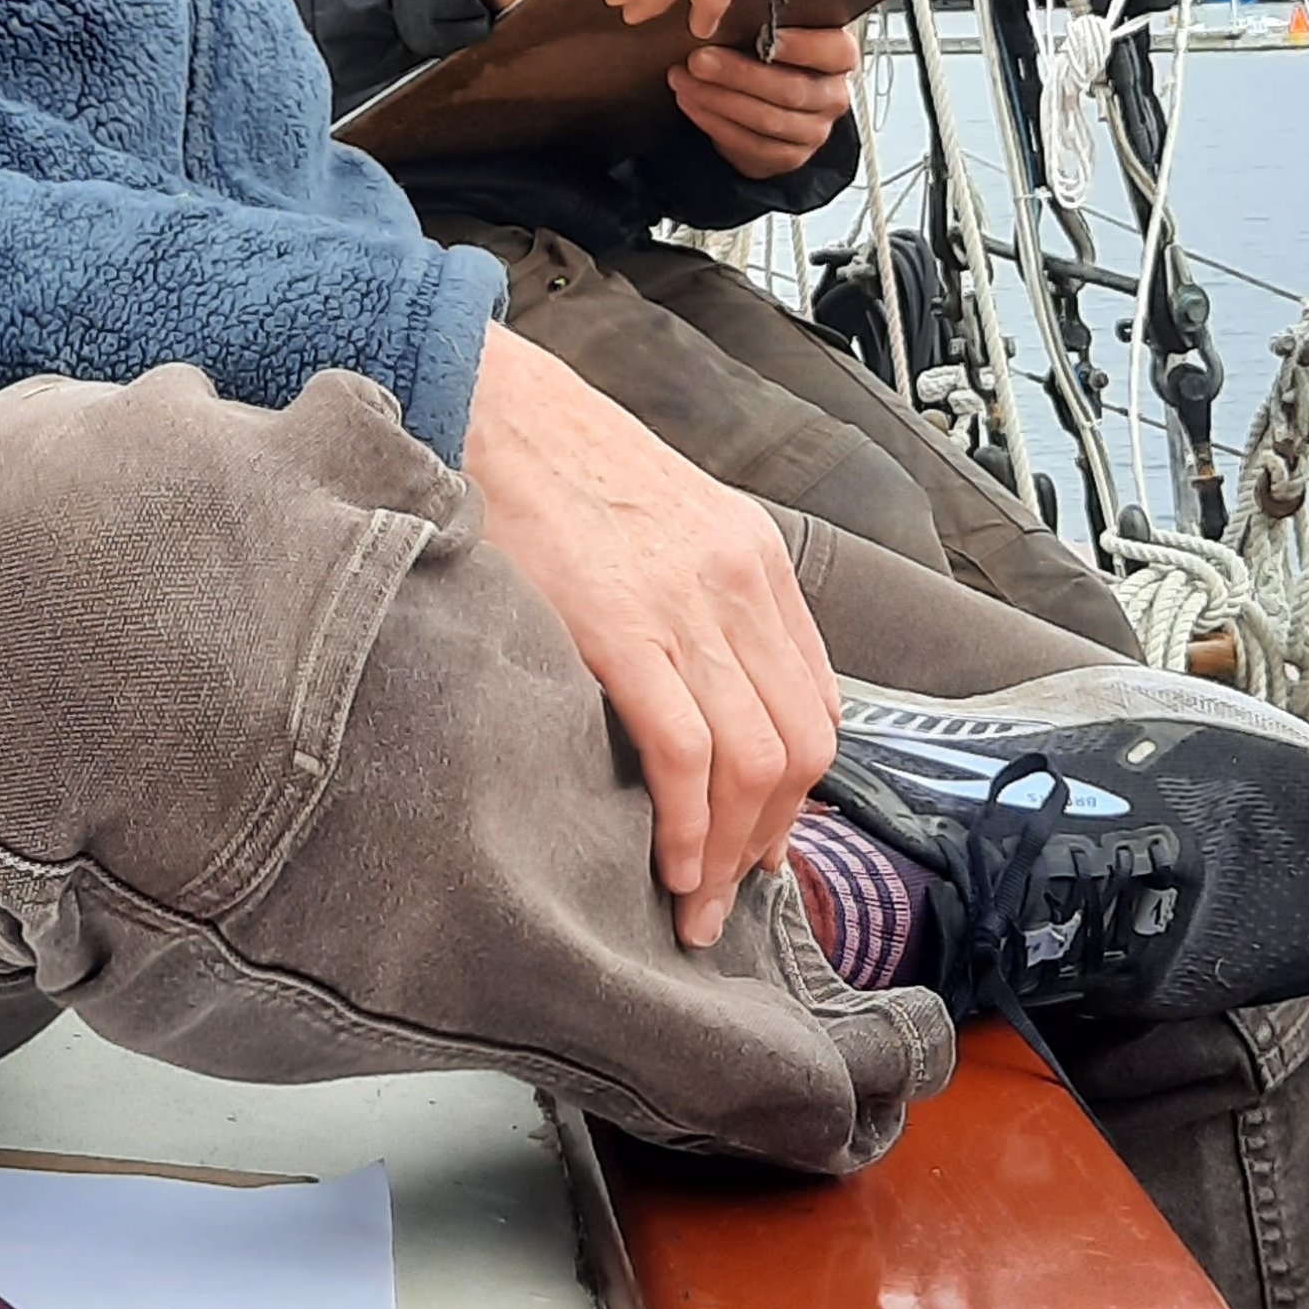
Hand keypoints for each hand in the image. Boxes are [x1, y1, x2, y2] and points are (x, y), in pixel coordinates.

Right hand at [460, 317, 838, 946]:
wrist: (491, 402)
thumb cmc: (559, 469)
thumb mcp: (665, 523)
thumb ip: (697, 601)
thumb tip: (701, 701)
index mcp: (757, 561)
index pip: (817, 706)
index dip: (798, 795)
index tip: (758, 846)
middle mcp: (740, 584)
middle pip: (800, 746)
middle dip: (769, 841)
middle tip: (727, 898)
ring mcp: (687, 604)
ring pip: (754, 762)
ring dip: (728, 855)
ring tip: (693, 906)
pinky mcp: (620, 625)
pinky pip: (685, 752)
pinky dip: (687, 826)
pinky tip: (666, 864)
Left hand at [669, 7, 862, 181]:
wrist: (763, 102)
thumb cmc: (770, 56)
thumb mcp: (774, 28)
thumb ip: (769, 14)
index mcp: (839, 57)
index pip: (835, 50)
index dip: (802, 45)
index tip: (766, 35)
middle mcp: (832, 96)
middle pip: (792, 89)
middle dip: (739, 74)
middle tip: (700, 59)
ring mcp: (814, 131)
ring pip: (767, 119)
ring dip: (718, 98)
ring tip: (685, 80)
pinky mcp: (788, 157)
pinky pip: (750, 144)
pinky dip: (714, 122)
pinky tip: (692, 103)